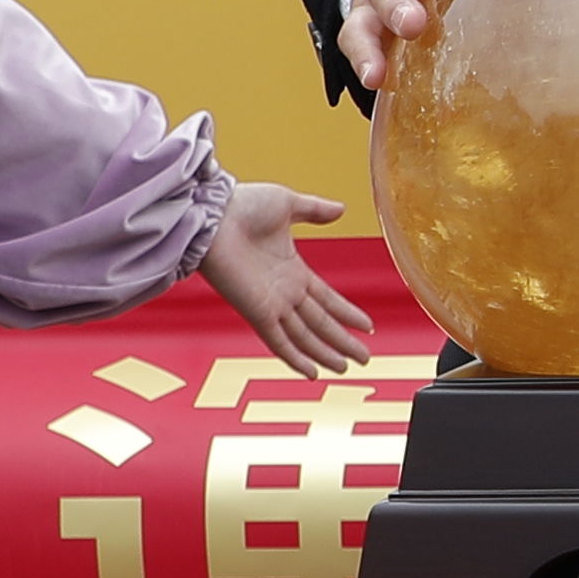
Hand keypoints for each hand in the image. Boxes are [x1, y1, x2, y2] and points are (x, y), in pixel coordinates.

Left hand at [200, 182, 371, 370]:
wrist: (212, 213)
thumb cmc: (242, 205)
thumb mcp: (288, 204)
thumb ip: (315, 210)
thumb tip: (341, 209)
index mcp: (291, 269)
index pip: (326, 298)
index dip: (346, 312)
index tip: (366, 325)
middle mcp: (283, 291)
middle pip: (319, 323)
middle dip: (342, 340)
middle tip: (364, 358)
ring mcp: (270, 304)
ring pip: (304, 336)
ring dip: (326, 353)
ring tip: (346, 368)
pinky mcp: (257, 311)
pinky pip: (279, 341)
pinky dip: (295, 358)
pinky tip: (312, 373)